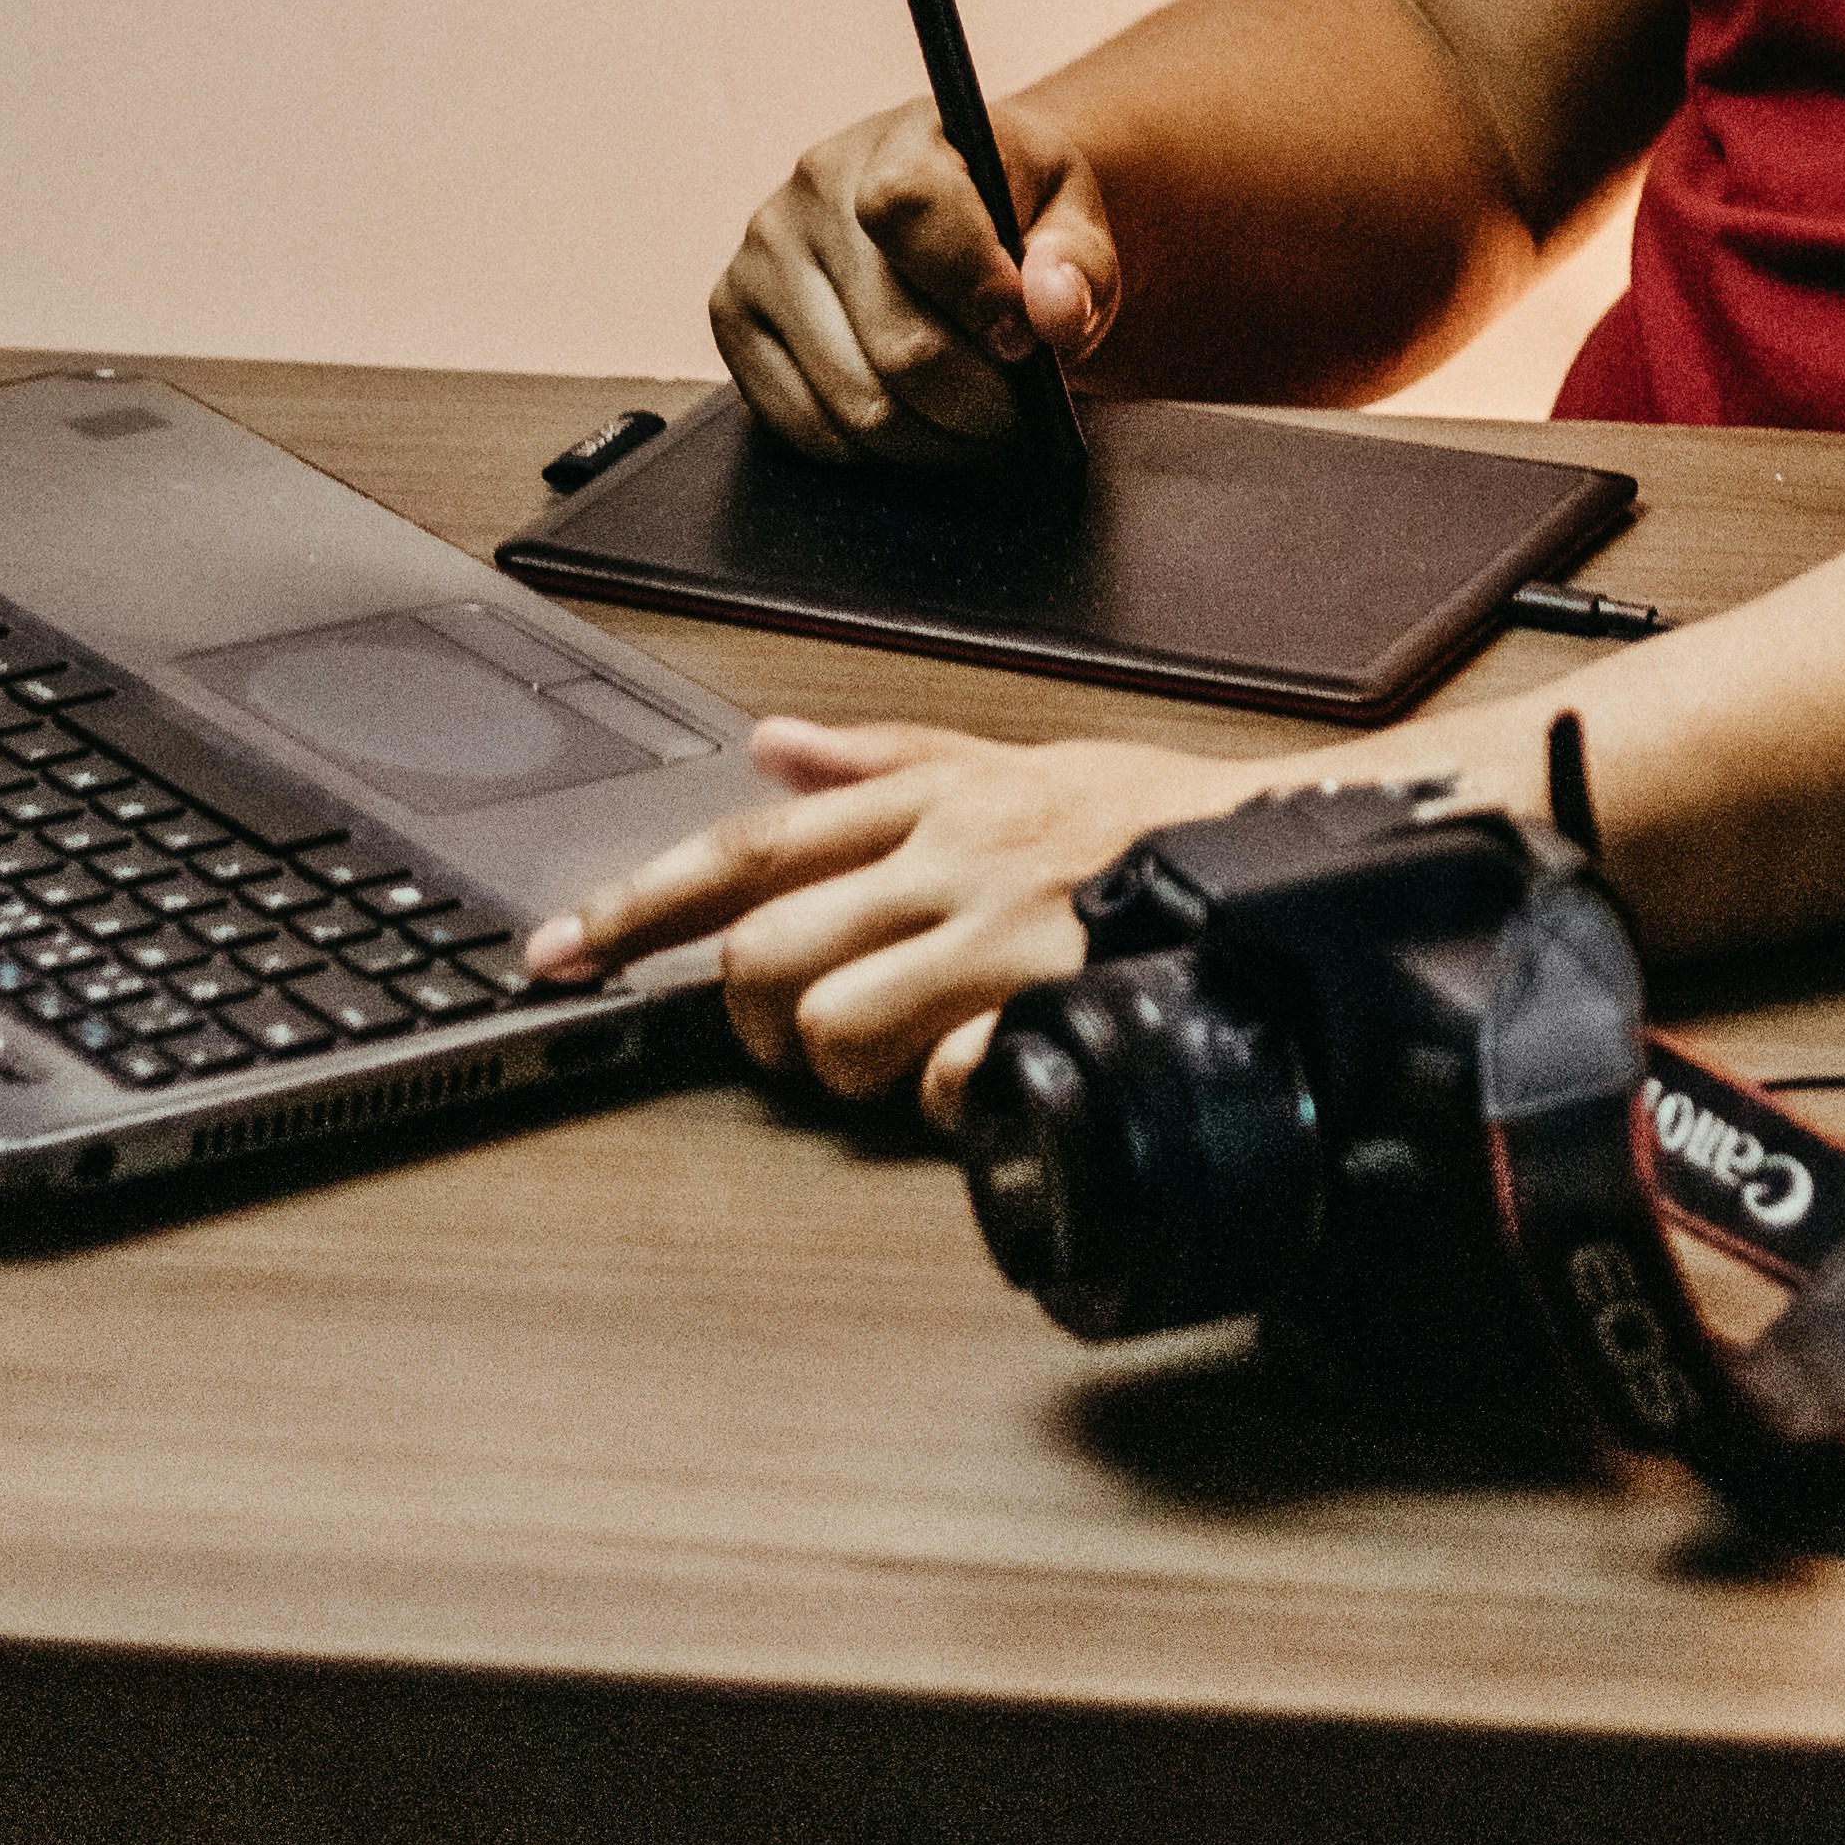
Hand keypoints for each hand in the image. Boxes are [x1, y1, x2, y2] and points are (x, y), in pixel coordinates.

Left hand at [524, 712, 1249, 1127]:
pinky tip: (985, 1080)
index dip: (637, 905)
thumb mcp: (1010, 758)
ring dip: (847, 1071)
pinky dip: (953, 1104)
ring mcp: (998, 933)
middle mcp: (948, 855)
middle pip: (767, 952)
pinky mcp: (1054, 1002)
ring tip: (898, 1060)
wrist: (1285, 848)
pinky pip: (950, 1087)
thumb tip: (767, 740)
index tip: (559, 952)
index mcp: (928, 797)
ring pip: (834, 1029)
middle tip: (787, 1038)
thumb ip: (883, 757)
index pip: (745, 848)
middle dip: (753, 1019)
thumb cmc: (1147, 818)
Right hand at [708, 97, 1117, 459]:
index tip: (1023, 338)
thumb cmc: (1014, 217)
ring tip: (979, 422)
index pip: (912, 207)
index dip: (977, 289)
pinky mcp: (731, 318)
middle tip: (1021, 410)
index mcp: (904, 138)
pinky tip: (917, 420)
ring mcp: (760, 256)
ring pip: (855, 402)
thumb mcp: (1074, 216)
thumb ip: (1078, 259)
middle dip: (980, 401)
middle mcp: (812, 188)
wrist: (947, 214)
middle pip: (896, 339)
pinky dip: (876, 450)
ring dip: (937, 438)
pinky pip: (805, 427)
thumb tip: (1049, 310)